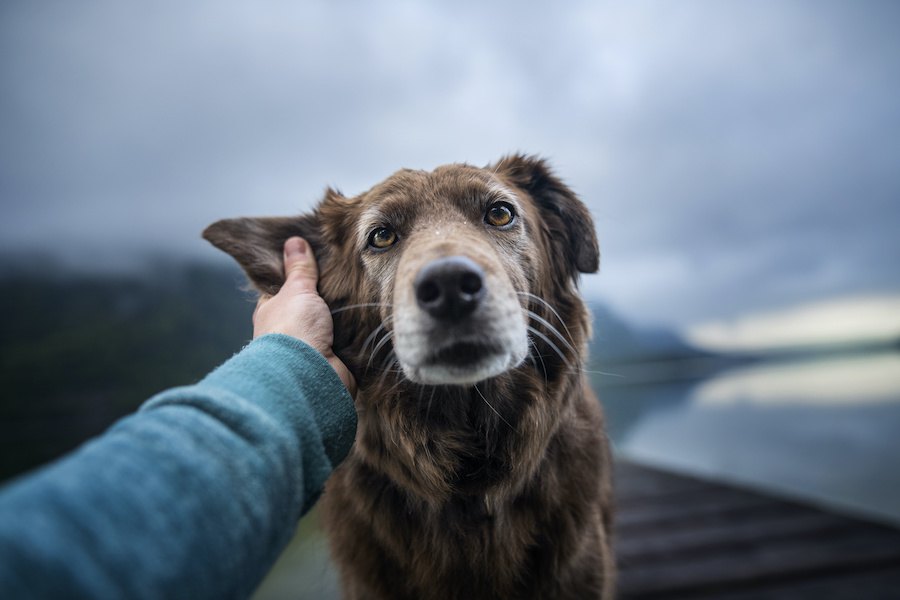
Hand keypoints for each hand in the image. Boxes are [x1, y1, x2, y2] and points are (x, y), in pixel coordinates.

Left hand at [253, 237, 356, 396]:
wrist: (310, 375)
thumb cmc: (293, 331)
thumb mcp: (297, 290)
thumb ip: (300, 268)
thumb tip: (294, 240)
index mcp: (272, 312)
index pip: (284, 289)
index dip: (298, 275)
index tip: (318, 258)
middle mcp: (290, 331)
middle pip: (312, 306)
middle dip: (329, 295)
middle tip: (351, 271)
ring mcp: (313, 347)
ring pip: (332, 324)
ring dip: (346, 315)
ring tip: (368, 290)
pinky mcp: (336, 361)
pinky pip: (350, 341)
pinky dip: (358, 333)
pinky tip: (372, 317)